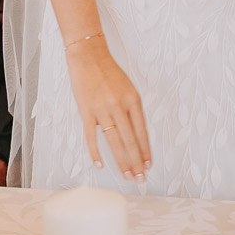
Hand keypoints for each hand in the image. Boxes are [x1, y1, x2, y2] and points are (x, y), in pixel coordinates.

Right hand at [65, 38, 151, 180]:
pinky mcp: (86, 112)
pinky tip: (101, 165)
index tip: (149, 165)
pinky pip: (92, 136)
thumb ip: (132, 110)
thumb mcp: (128, 88)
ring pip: (114, 141)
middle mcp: (119, 106)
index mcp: (133, 100)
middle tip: (140, 178)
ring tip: (127, 175)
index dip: (146, 150)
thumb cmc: (109, 72)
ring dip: (121, 161)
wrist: (88, 56)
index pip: (142, 131)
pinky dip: (96, 152)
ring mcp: (102, 109)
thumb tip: (136, 135)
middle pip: (130, 140)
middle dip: (136, 162)